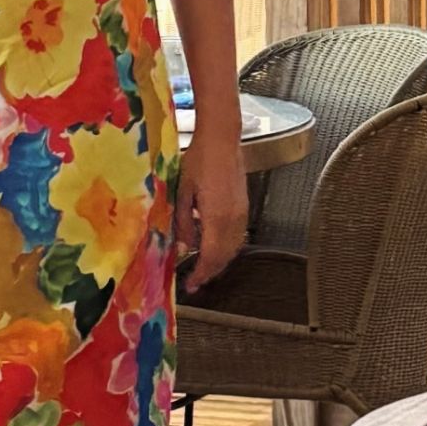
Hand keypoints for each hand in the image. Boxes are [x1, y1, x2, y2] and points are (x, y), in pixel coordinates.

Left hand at [175, 130, 248, 291]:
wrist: (222, 140)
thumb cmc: (198, 161)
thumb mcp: (183, 192)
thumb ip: (184, 222)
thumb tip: (182, 248)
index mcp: (216, 217)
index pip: (210, 256)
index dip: (201, 273)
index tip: (190, 285)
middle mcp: (233, 219)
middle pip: (224, 256)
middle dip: (210, 272)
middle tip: (195, 282)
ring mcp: (241, 213)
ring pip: (233, 248)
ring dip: (219, 262)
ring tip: (203, 268)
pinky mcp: (244, 207)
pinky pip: (237, 236)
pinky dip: (227, 249)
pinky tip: (214, 248)